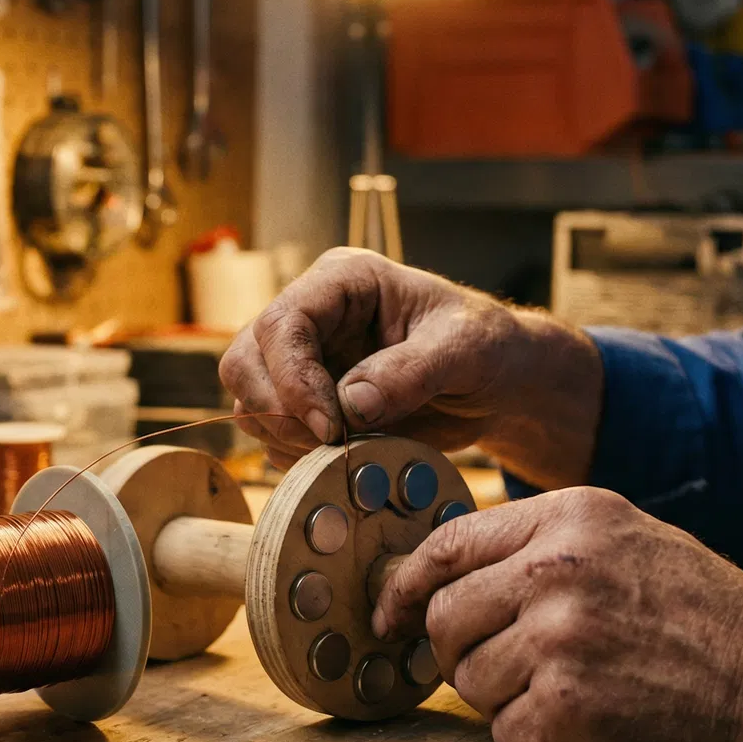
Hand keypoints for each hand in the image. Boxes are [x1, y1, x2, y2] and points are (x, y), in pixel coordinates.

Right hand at [218, 248, 601, 485]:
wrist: (497, 384)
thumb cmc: (487, 347)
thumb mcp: (465, 349)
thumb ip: (411, 371)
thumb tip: (350, 405)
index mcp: (343, 282)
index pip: (282, 323)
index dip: (293, 378)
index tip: (330, 426)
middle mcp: (312, 317)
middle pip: (245, 362)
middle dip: (280, 411)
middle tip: (332, 445)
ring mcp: (303, 361)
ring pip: (251, 402)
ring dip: (289, 438)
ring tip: (349, 451)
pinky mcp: (306, 403)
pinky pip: (273, 436)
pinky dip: (299, 457)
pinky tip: (348, 458)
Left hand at [376, 486, 742, 741]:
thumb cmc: (710, 622)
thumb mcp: (633, 541)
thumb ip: (546, 545)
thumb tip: (451, 571)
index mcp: (571, 518)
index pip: (447, 545)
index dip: (405, 586)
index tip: (390, 616)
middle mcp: (556, 571)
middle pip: (444, 618)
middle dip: (460, 653)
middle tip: (506, 669)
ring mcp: (559, 640)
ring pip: (470, 681)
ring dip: (505, 700)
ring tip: (573, 693)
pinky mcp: (568, 708)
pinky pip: (505, 733)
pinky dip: (536, 740)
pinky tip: (589, 725)